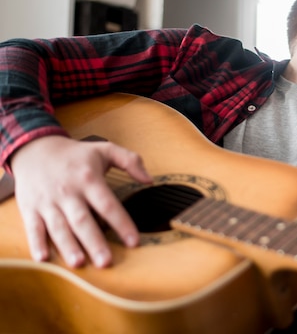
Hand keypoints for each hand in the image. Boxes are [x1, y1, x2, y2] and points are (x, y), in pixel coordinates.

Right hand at [10, 135, 151, 267]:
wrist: (35, 148)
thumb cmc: (75, 154)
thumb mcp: (105, 149)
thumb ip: (130, 161)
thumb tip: (149, 179)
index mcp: (89, 179)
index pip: (108, 205)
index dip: (121, 223)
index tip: (134, 241)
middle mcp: (68, 192)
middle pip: (82, 220)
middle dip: (94, 242)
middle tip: (106, 262)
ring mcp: (48, 202)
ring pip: (59, 227)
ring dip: (68, 246)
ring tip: (79, 264)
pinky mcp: (30, 208)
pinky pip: (33, 228)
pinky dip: (37, 243)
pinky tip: (43, 258)